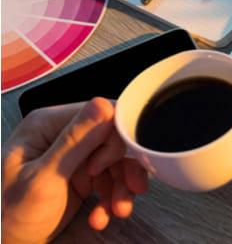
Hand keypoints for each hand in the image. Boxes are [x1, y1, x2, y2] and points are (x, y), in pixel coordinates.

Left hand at [1, 98, 148, 243]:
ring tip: (118, 210)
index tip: (112, 165)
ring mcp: (72, 156)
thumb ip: (75, 142)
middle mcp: (61, 136)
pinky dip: (111, 199)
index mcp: (47, 125)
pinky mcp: (80, 176)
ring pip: (116, 162)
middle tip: (130, 189)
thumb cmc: (8, 216)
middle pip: (112, 139)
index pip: (99, 114)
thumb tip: (104, 105)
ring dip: (121, 187)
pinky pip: (110, 180)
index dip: (115, 138)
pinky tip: (102, 215)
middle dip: (123, 168)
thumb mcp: (44, 179)